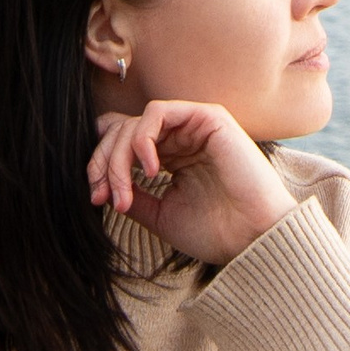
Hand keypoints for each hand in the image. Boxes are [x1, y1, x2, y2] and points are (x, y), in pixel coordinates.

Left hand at [87, 98, 296, 265]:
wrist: (253, 239)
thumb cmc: (216, 232)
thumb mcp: (160, 214)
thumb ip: (133, 195)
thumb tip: (101, 185)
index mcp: (172, 158)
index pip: (123, 144)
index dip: (101, 166)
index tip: (97, 199)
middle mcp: (181, 138)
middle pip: (121, 131)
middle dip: (103, 163)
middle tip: (102, 195)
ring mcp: (194, 126)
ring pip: (134, 123)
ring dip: (119, 156)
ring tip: (126, 190)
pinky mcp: (208, 117)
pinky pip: (158, 112)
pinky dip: (143, 138)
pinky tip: (150, 169)